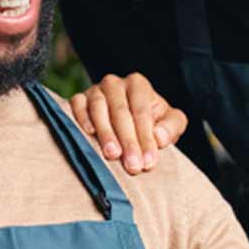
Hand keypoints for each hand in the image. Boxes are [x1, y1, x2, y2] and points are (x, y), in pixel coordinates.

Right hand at [68, 73, 189, 173]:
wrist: (128, 123)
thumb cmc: (152, 123)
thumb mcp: (170, 123)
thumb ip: (171, 127)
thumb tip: (159, 137)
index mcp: (138, 85)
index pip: (141, 111)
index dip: (146, 137)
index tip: (148, 162)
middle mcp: (115, 83)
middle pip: (120, 111)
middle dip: (128, 140)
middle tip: (133, 165)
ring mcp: (94, 90)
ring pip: (98, 108)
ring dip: (106, 133)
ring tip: (113, 154)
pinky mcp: (78, 99)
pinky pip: (77, 105)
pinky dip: (82, 118)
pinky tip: (89, 134)